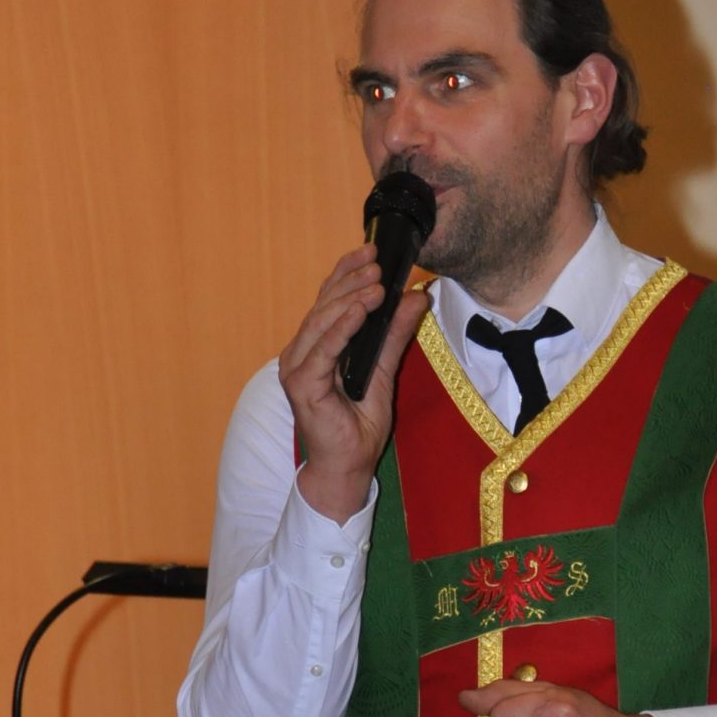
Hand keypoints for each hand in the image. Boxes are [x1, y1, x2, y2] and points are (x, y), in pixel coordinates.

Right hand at [278, 245, 428, 522]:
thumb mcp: (385, 370)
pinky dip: (341, 327)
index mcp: (316, 345)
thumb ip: (396, 334)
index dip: (348, 272)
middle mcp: (301, 351)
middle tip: (380, 262)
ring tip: (377, 283)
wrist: (348, 466)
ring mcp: (297, 367)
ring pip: (322, 321)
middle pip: (324, 304)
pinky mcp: (303, 384)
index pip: (329, 299)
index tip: (373, 250)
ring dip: (350, 298)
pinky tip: (359, 310)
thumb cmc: (358, 425)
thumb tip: (418, 297)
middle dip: (352, 279)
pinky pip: (323, 349)